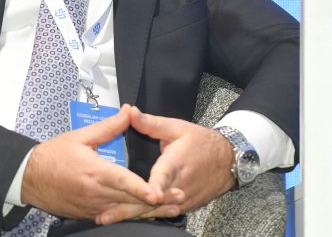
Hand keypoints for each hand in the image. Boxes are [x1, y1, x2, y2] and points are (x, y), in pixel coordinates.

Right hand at [20, 104, 164, 219]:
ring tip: (172, 209)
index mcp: (96, 172)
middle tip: (180, 198)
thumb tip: (129, 111)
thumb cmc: (54, 155)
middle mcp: (97, 194)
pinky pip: (116, 217)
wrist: (29, 177)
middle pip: (132, 202)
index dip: (143, 189)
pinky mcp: (91, 214)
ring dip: (150, 212)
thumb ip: (108, 126)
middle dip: (158, 202)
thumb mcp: (81, 136)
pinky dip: (133, 215)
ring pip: (127, 213)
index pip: (124, 182)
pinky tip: (149, 214)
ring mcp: (94, 207)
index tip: (159, 193)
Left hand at [95, 106, 235, 225]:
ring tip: (108, 218)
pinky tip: (125, 218)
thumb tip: (130, 112)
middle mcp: (179, 185)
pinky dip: (143, 216)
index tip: (150, 194)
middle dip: (130, 207)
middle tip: (105, 214)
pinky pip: (162, 214)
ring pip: (155, 211)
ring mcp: (182, 199)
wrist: (226, 161)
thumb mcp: (177, 128)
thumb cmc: (201, 142)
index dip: (156, 186)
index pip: (165, 176)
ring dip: (132, 215)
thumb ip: (151, 123)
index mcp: (176, 163)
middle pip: (153, 200)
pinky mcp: (184, 207)